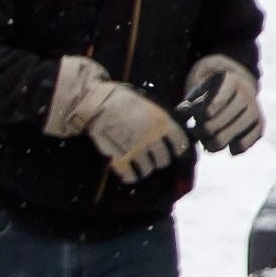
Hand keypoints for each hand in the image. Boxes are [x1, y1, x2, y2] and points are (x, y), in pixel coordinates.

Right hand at [50, 52, 186, 182]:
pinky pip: (130, 175)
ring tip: (138, 167)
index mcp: (162, 123)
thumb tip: (164, 132)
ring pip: (147, 169)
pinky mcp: (120, 160)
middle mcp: (153, 139)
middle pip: (163, 159)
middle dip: (158, 160)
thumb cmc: (119, 100)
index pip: (180, 144)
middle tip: (152, 159)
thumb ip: (158, 120)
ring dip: (144, 169)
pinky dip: (129, 176)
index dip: (176, 149)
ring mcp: (137, 151)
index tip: (172, 151)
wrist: (96, 105)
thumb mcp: (147, 105)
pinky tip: (127, 174)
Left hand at [185, 52, 265, 153]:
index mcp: (229, 81)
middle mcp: (246, 93)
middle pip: (221, 121)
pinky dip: (236, 149)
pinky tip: (228, 148)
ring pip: (234, 133)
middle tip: (196, 132)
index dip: (202, 115)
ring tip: (206, 143)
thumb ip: (188, 103)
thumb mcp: (197, 93)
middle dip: (204, 131)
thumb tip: (183, 112)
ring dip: (216, 143)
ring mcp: (255, 108)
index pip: (215, 103)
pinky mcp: (260, 123)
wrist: (235, 92)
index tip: (196, 119)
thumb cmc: (209, 94)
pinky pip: (249, 140)